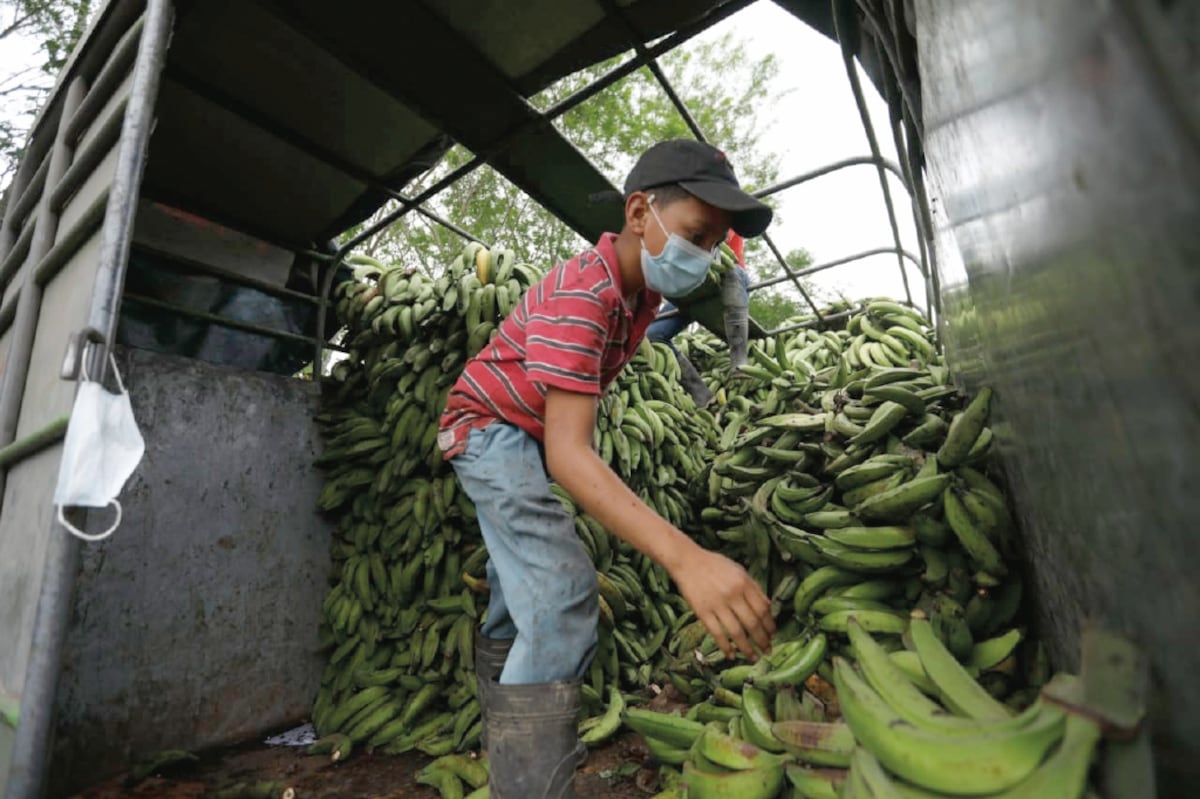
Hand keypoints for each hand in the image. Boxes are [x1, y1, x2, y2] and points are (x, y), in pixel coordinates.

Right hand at [670, 546, 774, 660]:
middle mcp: (733, 595)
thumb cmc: (714, 564)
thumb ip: (753, 588)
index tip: (773, 635)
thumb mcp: (739, 570)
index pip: (762, 609)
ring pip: (737, 632)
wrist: (687, 561)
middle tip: (767, 651)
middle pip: (752, 623)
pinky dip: (726, 646)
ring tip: (753, 657)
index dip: (770, 624)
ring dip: (747, 648)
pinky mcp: (702, 612)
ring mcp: (717, 605)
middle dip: (762, 640)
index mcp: (744, 583)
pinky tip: (731, 655)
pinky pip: (717, 633)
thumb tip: (768, 608)